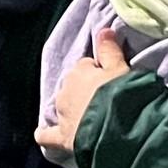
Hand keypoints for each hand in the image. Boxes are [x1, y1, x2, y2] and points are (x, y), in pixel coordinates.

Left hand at [39, 29, 129, 156]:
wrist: (117, 128)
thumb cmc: (122, 94)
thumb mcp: (121, 68)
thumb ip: (110, 50)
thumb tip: (103, 30)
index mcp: (79, 72)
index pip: (86, 66)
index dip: (99, 73)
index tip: (111, 80)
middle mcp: (65, 91)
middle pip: (73, 86)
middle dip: (85, 91)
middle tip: (105, 100)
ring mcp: (61, 115)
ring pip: (62, 107)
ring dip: (71, 110)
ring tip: (89, 118)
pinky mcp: (60, 137)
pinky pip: (46, 136)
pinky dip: (45, 135)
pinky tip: (46, 136)